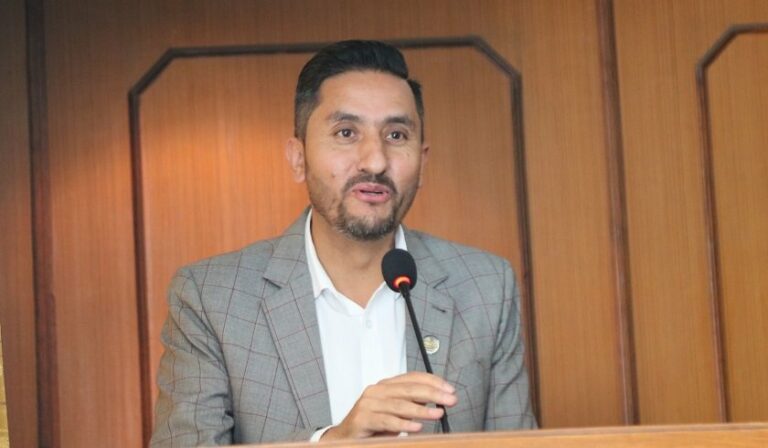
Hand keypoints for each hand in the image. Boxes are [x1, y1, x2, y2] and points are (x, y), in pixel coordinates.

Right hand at [321, 372, 456, 439]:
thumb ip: (412, 404)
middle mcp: (376, 391)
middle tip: (450, 399)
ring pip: (399, 405)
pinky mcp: (362, 419)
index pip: (412, 377)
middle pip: (409, 389)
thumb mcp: (395, 412)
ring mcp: (368, 404)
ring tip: (438, 413)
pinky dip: (403, 424)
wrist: (344, 437)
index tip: (449, 389)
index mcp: (386, 386)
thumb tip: (437, 399)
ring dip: (422, 410)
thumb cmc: (372, 425)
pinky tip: (417, 427)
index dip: (433, 382)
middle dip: (433, 394)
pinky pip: (386, 421)